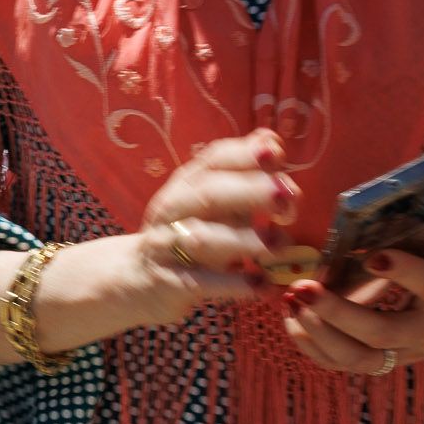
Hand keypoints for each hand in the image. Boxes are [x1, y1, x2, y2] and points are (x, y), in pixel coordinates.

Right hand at [0, 132, 291, 366]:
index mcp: (186, 183)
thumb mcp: (210, 202)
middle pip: (209, 193)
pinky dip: (233, 284)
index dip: (244, 154)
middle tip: (289, 197)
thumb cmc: (186, 235)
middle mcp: (173, 209)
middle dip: (250, 191)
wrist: (134, 278)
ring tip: (281, 244)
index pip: (213, 159)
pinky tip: (262, 284)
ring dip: (245, 240)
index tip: (278, 153)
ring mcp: (166, 246)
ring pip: (203, 238)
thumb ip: (242, 175)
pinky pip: (201, 282)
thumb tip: (271, 139)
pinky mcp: (168, 283)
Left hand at [287, 209, 423, 369]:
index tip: (371, 256)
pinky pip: (346, 366)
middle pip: (379, 333)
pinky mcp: (388, 362)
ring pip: (357, 358)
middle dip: (337, 313)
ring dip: (318, 334)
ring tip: (291, 302)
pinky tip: (291, 321)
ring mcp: (405, 352)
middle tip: (303, 288)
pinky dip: (315, 348)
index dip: (402, 272)